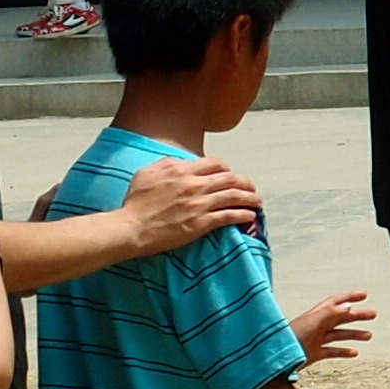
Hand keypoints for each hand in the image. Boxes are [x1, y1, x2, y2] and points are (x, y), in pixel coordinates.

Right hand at [120, 155, 261, 255]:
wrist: (131, 227)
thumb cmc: (135, 202)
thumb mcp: (146, 174)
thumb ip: (166, 164)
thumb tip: (180, 161)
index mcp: (181, 170)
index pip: (214, 164)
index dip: (226, 168)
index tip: (230, 174)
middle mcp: (194, 185)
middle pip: (230, 178)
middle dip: (244, 182)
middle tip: (251, 187)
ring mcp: (199, 204)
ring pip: (234, 196)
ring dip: (250, 198)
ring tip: (258, 201)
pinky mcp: (201, 223)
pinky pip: (229, 216)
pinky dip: (243, 215)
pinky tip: (251, 216)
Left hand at [290, 291, 374, 362]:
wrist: (278, 358)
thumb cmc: (289, 338)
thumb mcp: (312, 322)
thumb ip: (330, 313)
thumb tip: (347, 306)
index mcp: (316, 315)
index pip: (336, 302)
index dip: (350, 297)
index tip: (364, 295)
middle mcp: (317, 325)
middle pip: (341, 317)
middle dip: (357, 316)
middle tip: (372, 315)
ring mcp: (316, 339)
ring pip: (339, 334)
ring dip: (354, 334)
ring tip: (368, 335)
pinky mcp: (314, 353)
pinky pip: (332, 351)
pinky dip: (344, 351)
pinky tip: (353, 353)